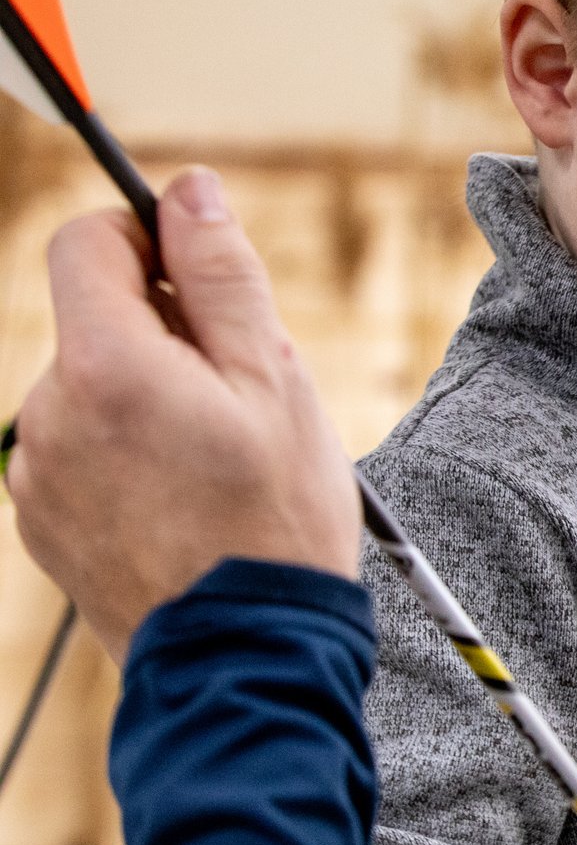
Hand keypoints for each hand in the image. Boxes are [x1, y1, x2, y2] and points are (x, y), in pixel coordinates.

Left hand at [5, 168, 359, 659]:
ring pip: (90, 389)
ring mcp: (34, 471)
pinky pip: (79, 452)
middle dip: (163, 335)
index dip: (144, 236)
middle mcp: (46, 411)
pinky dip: (126, 456)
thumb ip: (223, 276)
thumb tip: (189, 191)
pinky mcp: (38, 520)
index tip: (197, 276)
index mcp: (107, 364)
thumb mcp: (274, 380)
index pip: (84, 242)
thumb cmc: (274, 520)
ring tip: (214, 464)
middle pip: (95, 321)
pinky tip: (182, 501)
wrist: (243, 653)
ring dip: (146, 400)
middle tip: (237, 399)